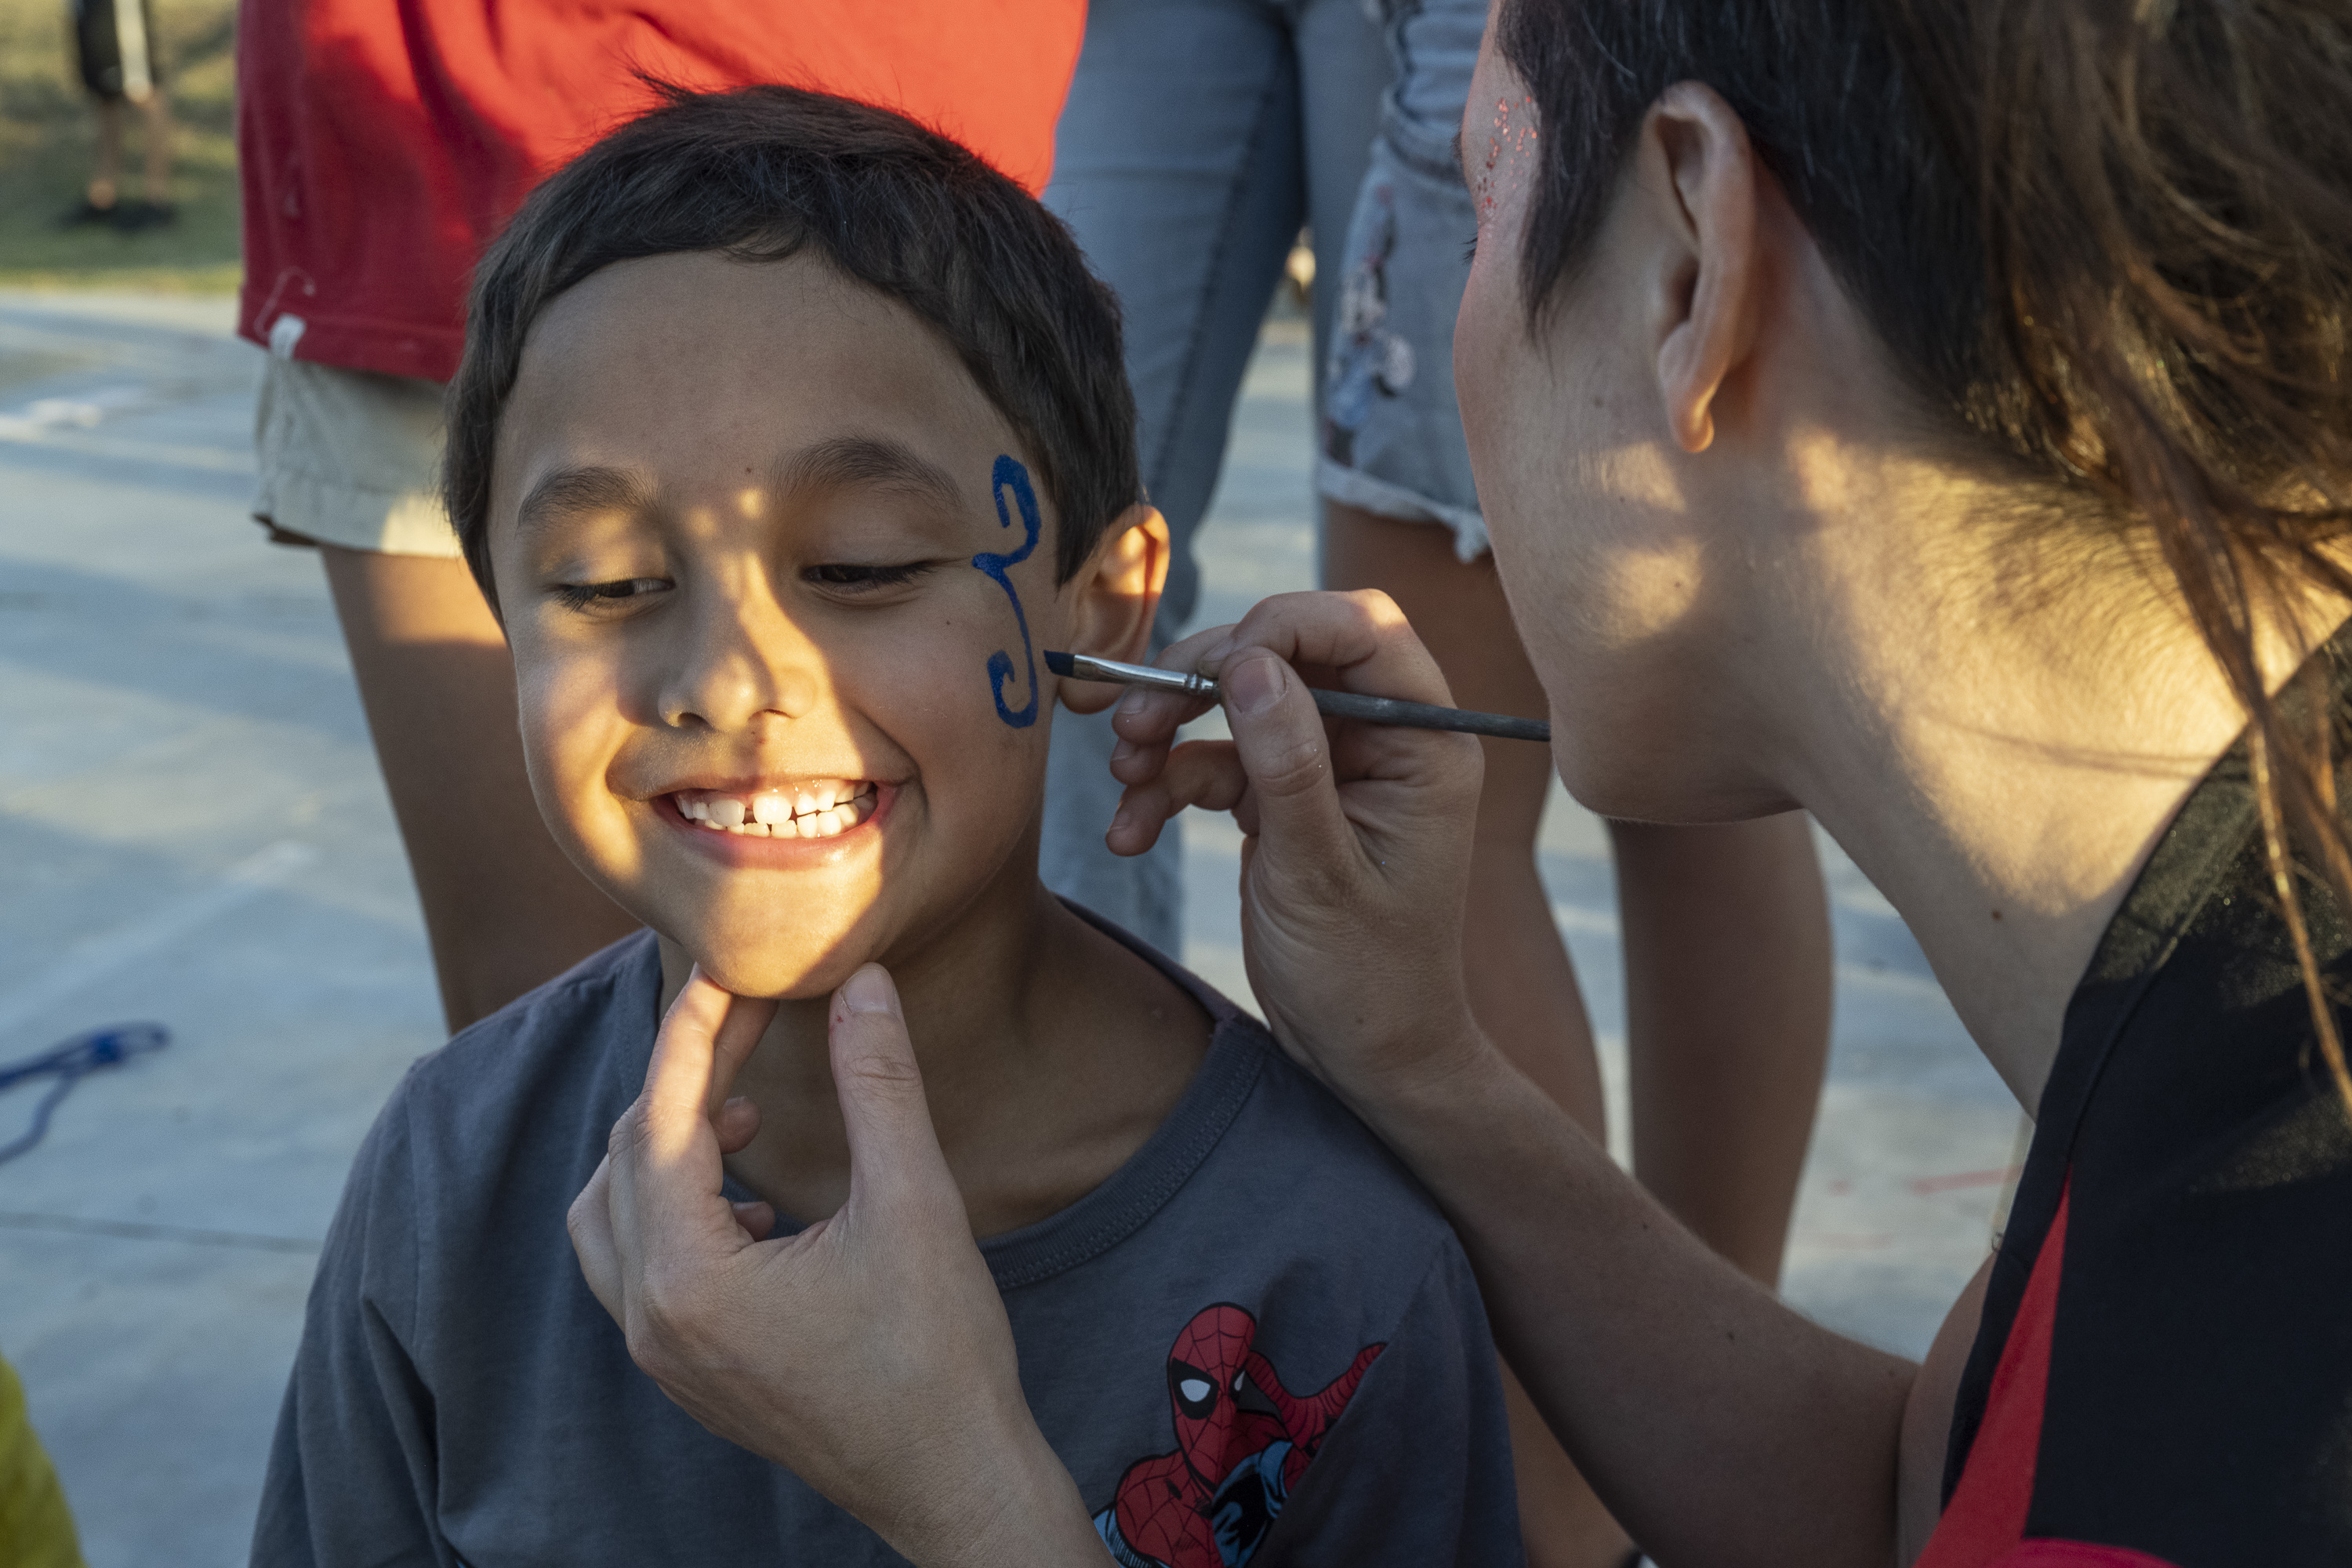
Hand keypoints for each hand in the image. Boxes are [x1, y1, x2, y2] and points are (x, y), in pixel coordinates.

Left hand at [567, 964, 1107, 1567]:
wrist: (953, 1482)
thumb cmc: (939, 1356)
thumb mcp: (916, 1204)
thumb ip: (879, 1085)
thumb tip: (862, 983)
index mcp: (690, 1281)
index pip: (663, 1120)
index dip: (695, 1032)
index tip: (729, 971)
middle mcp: (652, 1322)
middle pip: (627, 1159)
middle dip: (686, 1080)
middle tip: (754, 1021)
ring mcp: (662, 1355)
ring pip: (611, 1215)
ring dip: (665, 1148)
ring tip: (745, 1113)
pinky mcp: (687, 1372)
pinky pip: (637, 1267)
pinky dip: (674, 1209)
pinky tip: (756, 1202)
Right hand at [1106, 590, 1490, 1107]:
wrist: (1362, 1057)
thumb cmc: (1366, 978)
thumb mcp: (1319, 873)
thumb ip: (1288, 765)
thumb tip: (1251, 665)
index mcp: (1423, 742)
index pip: (1360, 628)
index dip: (1279, 628)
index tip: (1207, 670)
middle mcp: (1382, 738)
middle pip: (1285, 653)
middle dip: (1202, 678)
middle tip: (1135, 720)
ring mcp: (1329, 764)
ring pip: (1238, 702)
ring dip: (1169, 732)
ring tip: (1123, 775)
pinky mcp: (1284, 795)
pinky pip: (1216, 759)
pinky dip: (1167, 786)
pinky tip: (1131, 832)